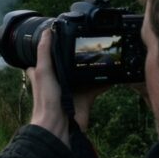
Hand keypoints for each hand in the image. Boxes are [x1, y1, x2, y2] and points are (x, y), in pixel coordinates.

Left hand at [25, 29, 108, 146]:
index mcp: (46, 72)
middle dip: (79, 54)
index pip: (49, 54)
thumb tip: (46, 31)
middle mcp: (59, 79)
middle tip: (92, 41)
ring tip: (106, 52)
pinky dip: (106, 79)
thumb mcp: (43, 71)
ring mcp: (73, 88)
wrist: (58, 126)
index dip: (55, 45)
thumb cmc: (46, 100)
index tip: (66, 32)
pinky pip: (98, 85)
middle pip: (71, 63)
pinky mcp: (86, 96)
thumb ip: (44, 52)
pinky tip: (114, 71)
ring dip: (94, 66)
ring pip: (86, 73)